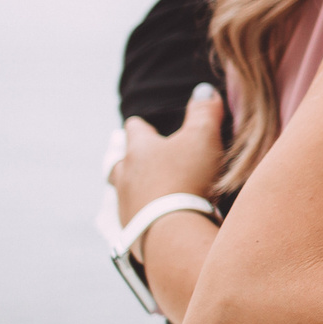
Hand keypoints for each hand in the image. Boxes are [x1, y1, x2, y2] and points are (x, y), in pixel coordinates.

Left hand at [113, 83, 225, 225]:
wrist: (172, 233)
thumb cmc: (187, 178)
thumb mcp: (203, 137)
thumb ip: (204, 112)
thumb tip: (203, 90)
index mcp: (140, 150)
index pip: (135, 130)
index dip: (141, 126)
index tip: (144, 124)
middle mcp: (126, 176)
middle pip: (118, 162)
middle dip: (126, 158)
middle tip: (129, 156)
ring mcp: (126, 206)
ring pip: (123, 191)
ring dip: (132, 187)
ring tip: (140, 189)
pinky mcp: (132, 232)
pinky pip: (132, 218)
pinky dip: (141, 214)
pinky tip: (151, 218)